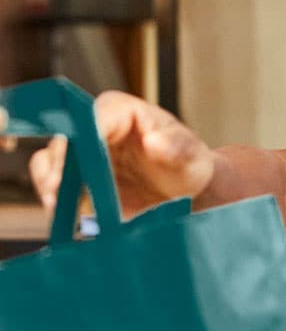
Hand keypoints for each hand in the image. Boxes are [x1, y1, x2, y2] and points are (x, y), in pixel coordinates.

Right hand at [29, 91, 215, 218]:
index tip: (80, 157)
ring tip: (56, 206)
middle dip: (57, 164)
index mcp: (122, 112)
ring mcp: (83, 157)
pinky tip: (63, 218)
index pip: (94, 116)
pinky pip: (57, 190)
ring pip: (50, 163)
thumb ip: (178, 147)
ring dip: (48, 183)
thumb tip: (153, 141)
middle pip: (65, 140)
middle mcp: (95, 129)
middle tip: (57, 190)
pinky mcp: (78, 184)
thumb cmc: (188, 163)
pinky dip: (57, 204)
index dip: (84, 137)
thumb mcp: (192, 155)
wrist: (186, 193)